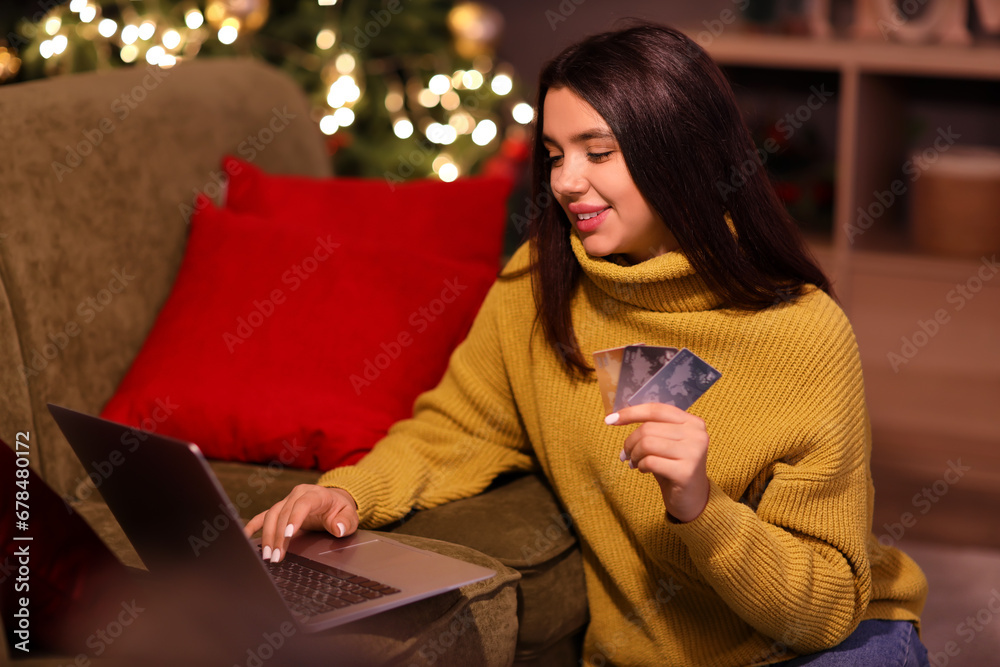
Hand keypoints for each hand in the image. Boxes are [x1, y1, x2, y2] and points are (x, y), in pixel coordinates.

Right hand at [244, 485, 358, 563]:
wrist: (334, 501)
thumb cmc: (341, 510)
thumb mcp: (350, 516)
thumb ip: (345, 522)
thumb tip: (337, 528)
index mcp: (316, 494)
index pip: (303, 504)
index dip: (294, 518)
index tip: (288, 535)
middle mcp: (298, 494)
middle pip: (284, 513)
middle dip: (278, 536)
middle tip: (276, 557)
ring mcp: (287, 501)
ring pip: (271, 516)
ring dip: (267, 536)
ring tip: (268, 555)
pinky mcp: (280, 509)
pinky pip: (264, 516)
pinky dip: (253, 525)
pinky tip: (245, 536)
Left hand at [606, 403, 709, 522]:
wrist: (693, 499)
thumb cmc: (674, 467)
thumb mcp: (665, 443)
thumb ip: (651, 427)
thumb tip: (617, 417)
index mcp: (693, 422)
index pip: (657, 410)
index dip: (631, 413)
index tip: (610, 420)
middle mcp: (697, 435)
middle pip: (648, 428)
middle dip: (630, 442)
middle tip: (626, 454)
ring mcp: (693, 453)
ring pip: (647, 443)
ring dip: (634, 454)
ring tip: (634, 462)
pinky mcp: (686, 472)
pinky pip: (650, 461)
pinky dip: (640, 465)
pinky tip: (644, 470)